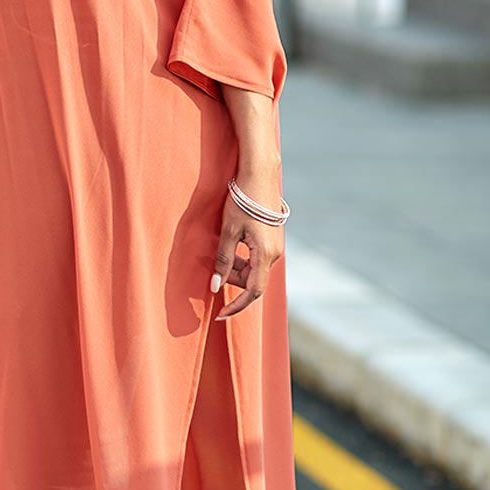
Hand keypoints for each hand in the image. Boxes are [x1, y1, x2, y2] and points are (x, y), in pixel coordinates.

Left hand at [210, 191, 283, 318]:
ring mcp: (276, 247)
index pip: (252, 292)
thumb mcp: (228, 231)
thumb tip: (216, 286)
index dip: (236, 306)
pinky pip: (257, 258)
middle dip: (232, 279)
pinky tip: (231, 244)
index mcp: (265, 255)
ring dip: (236, 267)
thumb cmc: (242, 201)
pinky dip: (243, 258)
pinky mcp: (273, 239)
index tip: (220, 315)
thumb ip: (223, 261)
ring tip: (221, 249)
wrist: (259, 174)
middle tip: (213, 267)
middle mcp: (275, 254)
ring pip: (254, 269)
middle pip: (252, 280)